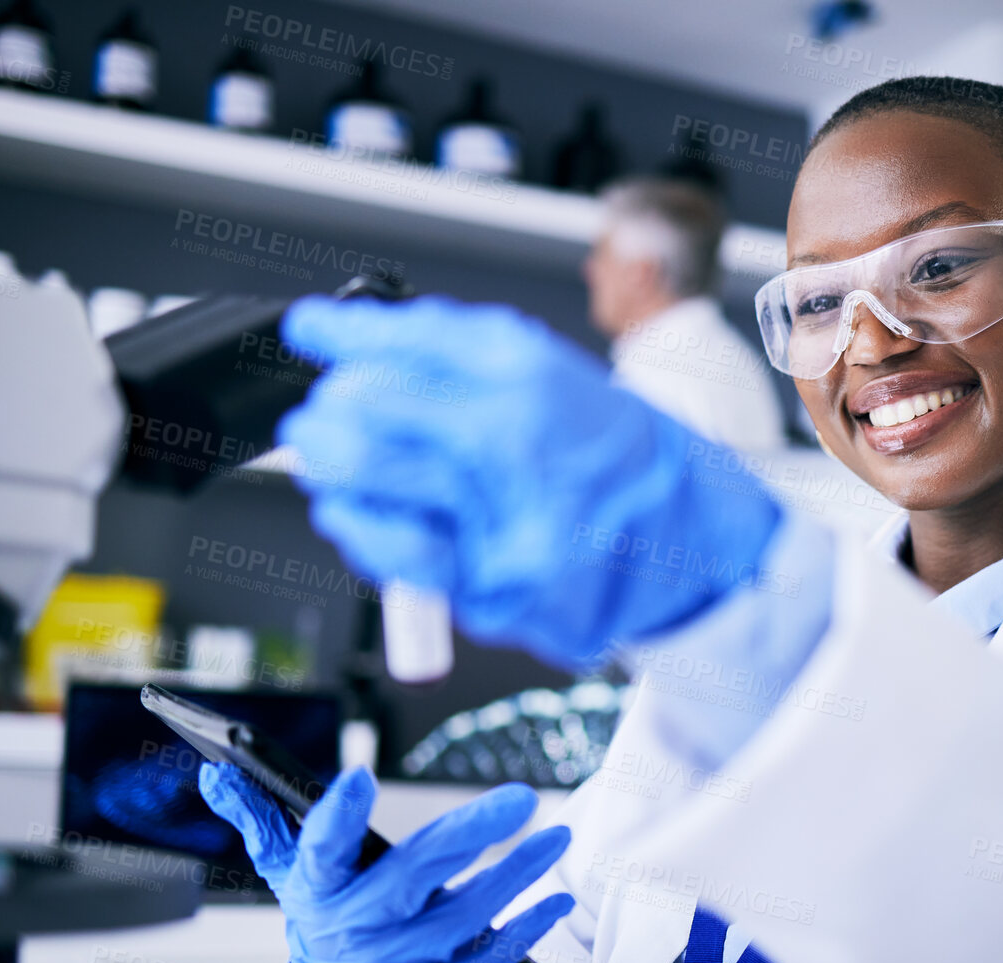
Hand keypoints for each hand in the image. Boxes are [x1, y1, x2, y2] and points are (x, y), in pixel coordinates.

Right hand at [200, 762, 573, 962]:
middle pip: (413, 879)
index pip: (320, 853)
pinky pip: (488, 958)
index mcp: (319, 891)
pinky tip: (556, 898)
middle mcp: (360, 928)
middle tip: (518, 800)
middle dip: (468, 836)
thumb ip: (257, 816)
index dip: (335, 819)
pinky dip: (527, 928)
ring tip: (554, 835)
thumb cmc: (322, 910)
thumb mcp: (283, 867)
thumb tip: (217, 771)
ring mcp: (403, 962)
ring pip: (464, 917)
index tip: (358, 781)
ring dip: (516, 876)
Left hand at [276, 295, 781, 667]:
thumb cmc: (619, 452)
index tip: (311, 336)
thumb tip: (338, 330)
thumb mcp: (546, 369)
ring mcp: (499, 530)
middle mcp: (510, 456)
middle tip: (320, 417)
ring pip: (370, 498)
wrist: (692, 544)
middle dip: (326, 419)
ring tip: (336, 465)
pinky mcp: (495, 592)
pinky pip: (398, 561)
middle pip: (367, 428)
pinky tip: (362, 516)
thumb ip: (443, 347)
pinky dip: (364, 532)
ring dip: (334, 477)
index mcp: (524, 387)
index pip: (396, 353)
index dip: (339, 342)